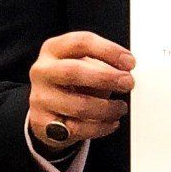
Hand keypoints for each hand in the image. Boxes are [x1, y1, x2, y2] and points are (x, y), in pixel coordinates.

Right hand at [28, 31, 134, 149]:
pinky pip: (77, 128)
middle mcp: (42, 71)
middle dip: (106, 78)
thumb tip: (125, 73)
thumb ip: (103, 65)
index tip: (130, 63)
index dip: (109, 51)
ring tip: (120, 108)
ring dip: (107, 108)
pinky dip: (100, 127)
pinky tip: (111, 122)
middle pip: (74, 71)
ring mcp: (40, 98)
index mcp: (53, 49)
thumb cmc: (72, 82)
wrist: (48, 110)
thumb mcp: (85, 65)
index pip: (81, 43)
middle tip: (128, 83)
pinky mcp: (42, 123)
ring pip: (78, 105)